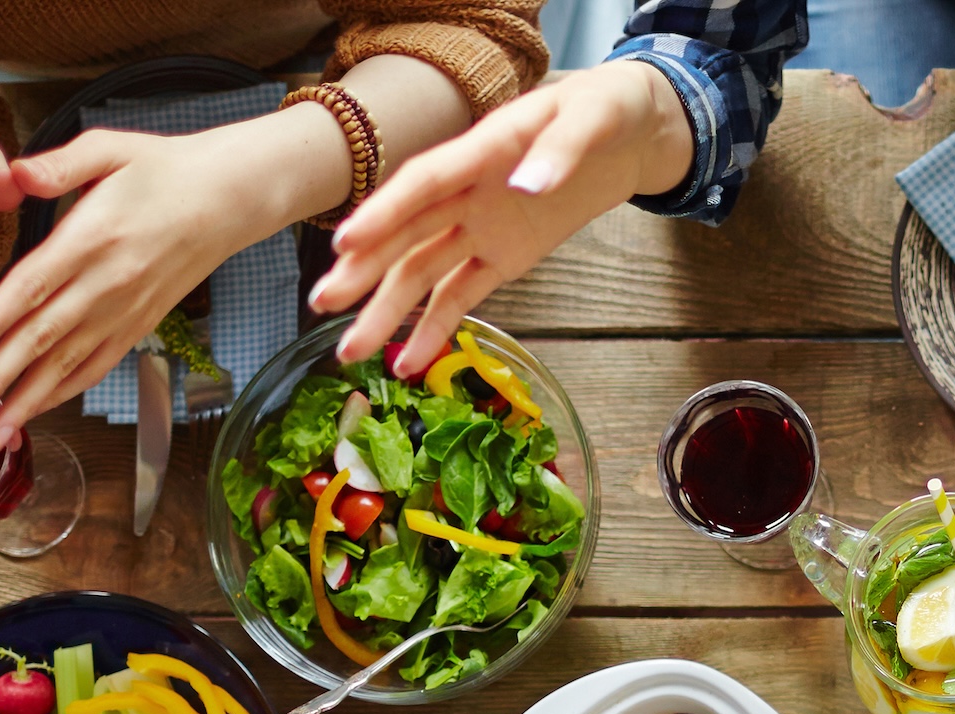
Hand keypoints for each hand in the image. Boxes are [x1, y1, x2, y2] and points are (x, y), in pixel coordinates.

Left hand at [0, 120, 302, 462]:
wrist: (227, 199)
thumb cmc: (164, 169)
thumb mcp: (110, 147)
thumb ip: (59, 163)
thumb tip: (14, 173)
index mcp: (94, 237)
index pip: (34, 285)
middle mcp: (109, 283)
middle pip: (44, 337)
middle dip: (0, 379)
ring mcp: (125, 311)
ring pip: (67, 363)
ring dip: (27, 400)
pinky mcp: (138, 325)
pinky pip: (96, 365)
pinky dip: (64, 391)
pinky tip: (36, 411)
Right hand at [314, 62, 694, 375]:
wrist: (630, 130)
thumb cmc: (605, 110)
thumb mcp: (594, 119)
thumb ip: (561, 150)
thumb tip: (526, 185)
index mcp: (484, 149)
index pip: (424, 182)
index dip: (384, 211)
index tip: (346, 241)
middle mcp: (469, 190)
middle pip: (407, 232)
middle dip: (364, 269)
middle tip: (324, 304)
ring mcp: (481, 225)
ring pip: (422, 270)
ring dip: (387, 309)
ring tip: (351, 351)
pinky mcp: (503, 256)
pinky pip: (463, 294)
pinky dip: (436, 327)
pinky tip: (409, 362)